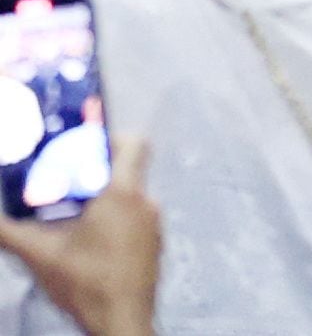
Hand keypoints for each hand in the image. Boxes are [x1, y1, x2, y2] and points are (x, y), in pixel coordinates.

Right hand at [0, 137, 159, 335]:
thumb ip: (8, 231)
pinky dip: (114, 221)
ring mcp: (154, 224)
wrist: (122, 323)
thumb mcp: (39, 255)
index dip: (110, 137)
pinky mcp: (154, 244)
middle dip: (94, 174)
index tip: (83, 147)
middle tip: (65, 185)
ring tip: (71, 216)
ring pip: (129, 197)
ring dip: (103, 200)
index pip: (133, 144)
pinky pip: (135, 219)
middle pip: (127, 171)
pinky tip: (88, 242)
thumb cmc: (86, 283)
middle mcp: (146, 202)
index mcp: (124, 193)